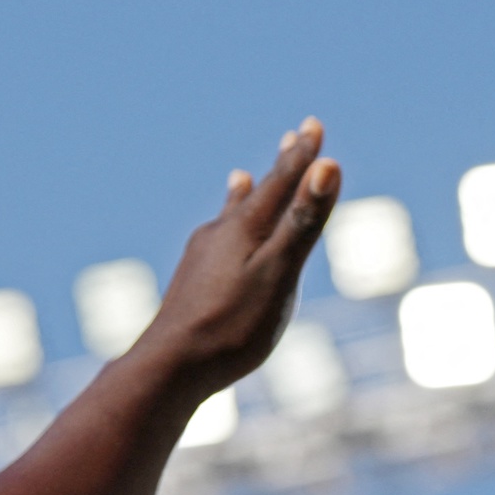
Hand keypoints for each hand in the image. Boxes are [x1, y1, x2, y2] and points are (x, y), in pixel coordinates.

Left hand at [138, 117, 341, 393]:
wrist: (168, 370)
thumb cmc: (229, 326)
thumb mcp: (278, 273)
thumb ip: (301, 222)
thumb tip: (327, 165)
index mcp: (244, 228)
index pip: (281, 180)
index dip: (302, 154)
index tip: (312, 124)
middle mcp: (218, 235)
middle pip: (256, 193)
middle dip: (279, 167)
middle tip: (292, 136)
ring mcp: (200, 259)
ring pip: (228, 218)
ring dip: (244, 196)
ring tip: (242, 177)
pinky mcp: (190, 285)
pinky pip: (212, 244)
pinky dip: (220, 232)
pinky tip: (210, 241)